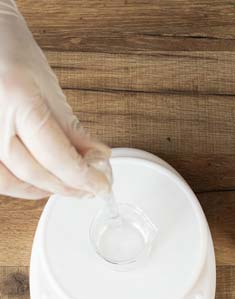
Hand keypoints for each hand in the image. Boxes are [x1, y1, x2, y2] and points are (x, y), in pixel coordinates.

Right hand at [0, 0, 110, 198]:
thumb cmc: (6, 48)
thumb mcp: (47, 84)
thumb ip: (71, 126)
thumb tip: (96, 157)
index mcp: (16, 100)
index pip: (56, 156)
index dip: (83, 178)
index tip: (101, 185)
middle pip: (34, 173)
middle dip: (68, 186)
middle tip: (90, 186)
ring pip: (8, 181)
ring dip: (41, 190)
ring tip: (66, 186)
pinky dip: (15, 183)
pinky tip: (35, 181)